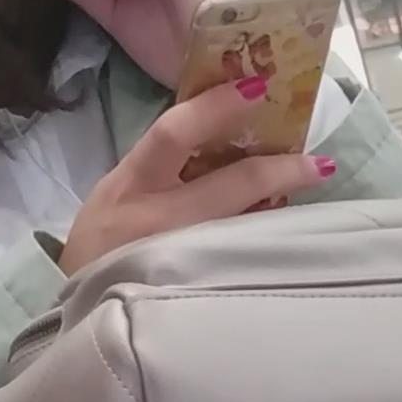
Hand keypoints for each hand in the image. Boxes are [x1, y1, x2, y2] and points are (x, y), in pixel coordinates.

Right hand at [57, 80, 328, 274]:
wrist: (81, 314)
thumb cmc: (100, 247)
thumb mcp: (116, 195)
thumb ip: (160, 168)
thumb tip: (220, 137)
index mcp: (130, 184)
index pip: (174, 133)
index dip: (216, 107)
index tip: (257, 87)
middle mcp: (157, 219)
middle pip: (229, 185)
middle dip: (280, 169)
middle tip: (320, 162)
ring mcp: (181, 259)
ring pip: (245, 228)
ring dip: (282, 207)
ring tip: (314, 190)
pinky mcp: (196, 292)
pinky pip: (240, 260)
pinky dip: (264, 241)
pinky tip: (288, 235)